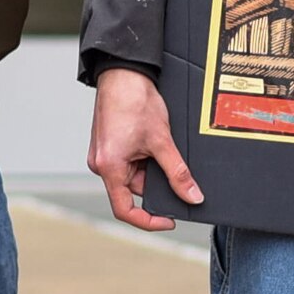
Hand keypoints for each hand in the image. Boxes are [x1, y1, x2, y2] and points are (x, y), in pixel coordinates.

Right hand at [87, 66, 200, 231]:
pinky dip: (145, 157)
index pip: (125, 210)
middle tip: (174, 169)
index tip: (169, 219)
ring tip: (159, 143)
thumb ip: (177, 173)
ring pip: (134, 174)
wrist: (123, 72)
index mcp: (108, 167)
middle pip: (133, 190)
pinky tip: (153, 141)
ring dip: (151, 166)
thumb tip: (191, 196)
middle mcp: (101, 164)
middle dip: (156, 182)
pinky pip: (130, 161)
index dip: (149, 220)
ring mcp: (104, 154)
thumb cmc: (134, 101)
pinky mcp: (110, 145)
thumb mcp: (162, 141)